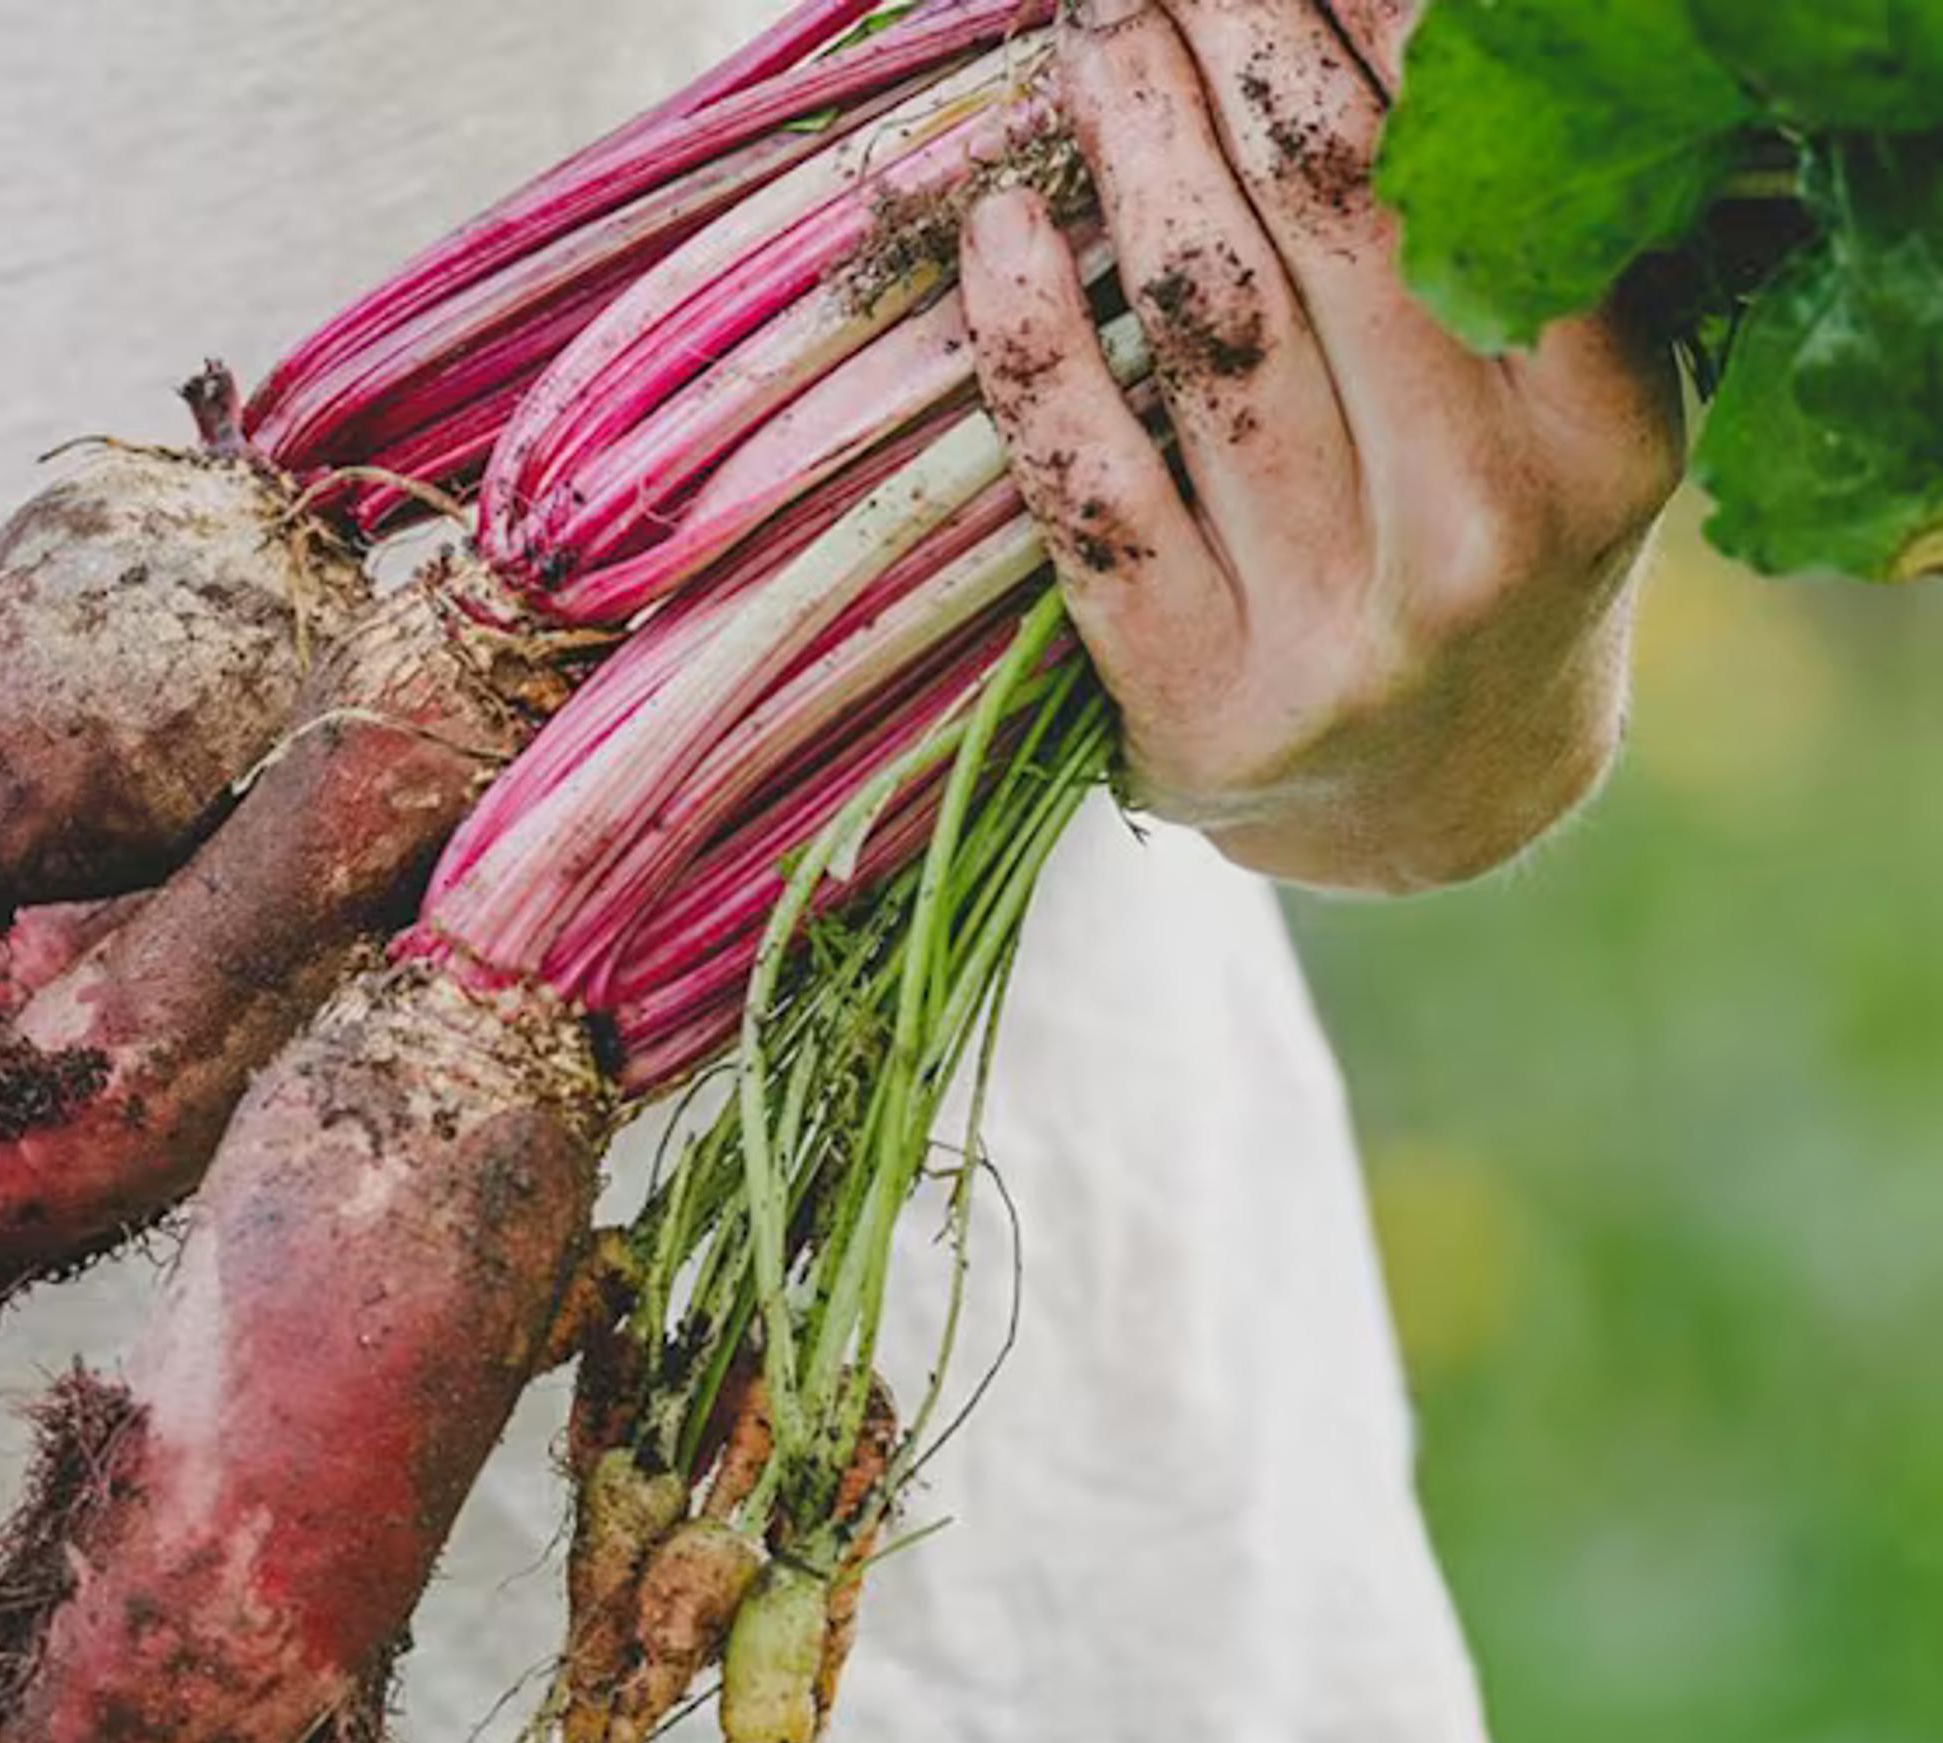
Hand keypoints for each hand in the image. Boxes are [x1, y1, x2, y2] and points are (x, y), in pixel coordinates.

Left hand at [962, 0, 1684, 893]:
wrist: (1432, 806)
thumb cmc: (1479, 543)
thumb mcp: (1551, 409)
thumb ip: (1502, 252)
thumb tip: (1369, 30)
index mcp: (1601, 436)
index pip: (1481, 188)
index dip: (1379, 36)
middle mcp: (1480, 533)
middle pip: (1341, 229)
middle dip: (1243, 60)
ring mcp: (1333, 630)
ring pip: (1212, 332)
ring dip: (1137, 154)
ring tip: (1092, 40)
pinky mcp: (1190, 700)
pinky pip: (1087, 486)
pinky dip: (1032, 341)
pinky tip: (1000, 227)